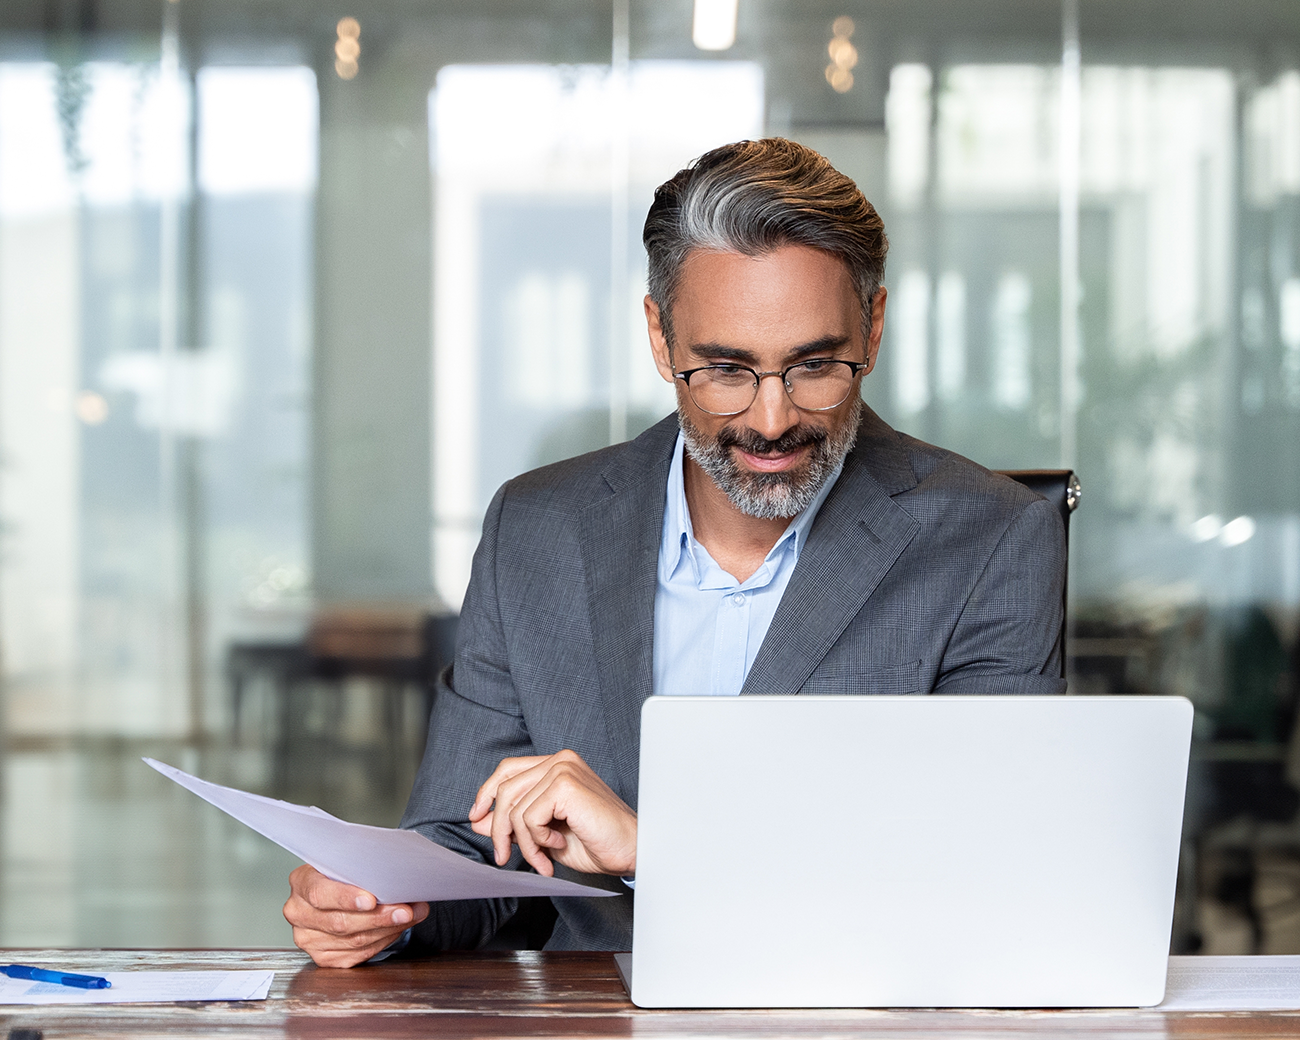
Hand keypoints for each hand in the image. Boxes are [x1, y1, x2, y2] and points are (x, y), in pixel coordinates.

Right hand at [283, 864, 428, 967]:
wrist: (337, 889)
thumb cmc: (346, 872)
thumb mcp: (349, 861)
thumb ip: (364, 868)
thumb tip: (399, 878)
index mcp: (301, 882)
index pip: (320, 893)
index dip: (346, 898)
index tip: (372, 900)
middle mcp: (298, 912)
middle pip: (340, 922)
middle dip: (378, 917)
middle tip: (406, 910)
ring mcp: (308, 938)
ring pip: (352, 941)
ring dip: (387, 929)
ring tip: (410, 916)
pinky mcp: (322, 957)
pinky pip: (356, 954)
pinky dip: (382, 941)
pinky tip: (396, 929)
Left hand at [468, 749, 636, 877]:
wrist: (631, 851)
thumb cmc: (596, 842)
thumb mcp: (544, 833)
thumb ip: (514, 822)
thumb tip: (480, 820)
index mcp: (557, 765)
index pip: (508, 770)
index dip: (486, 793)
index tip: (476, 818)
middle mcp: (560, 760)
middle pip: (505, 789)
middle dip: (499, 829)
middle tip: (504, 857)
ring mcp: (563, 769)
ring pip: (515, 808)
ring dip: (523, 843)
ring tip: (543, 859)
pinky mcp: (566, 785)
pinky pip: (528, 818)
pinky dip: (537, 841)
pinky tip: (557, 846)